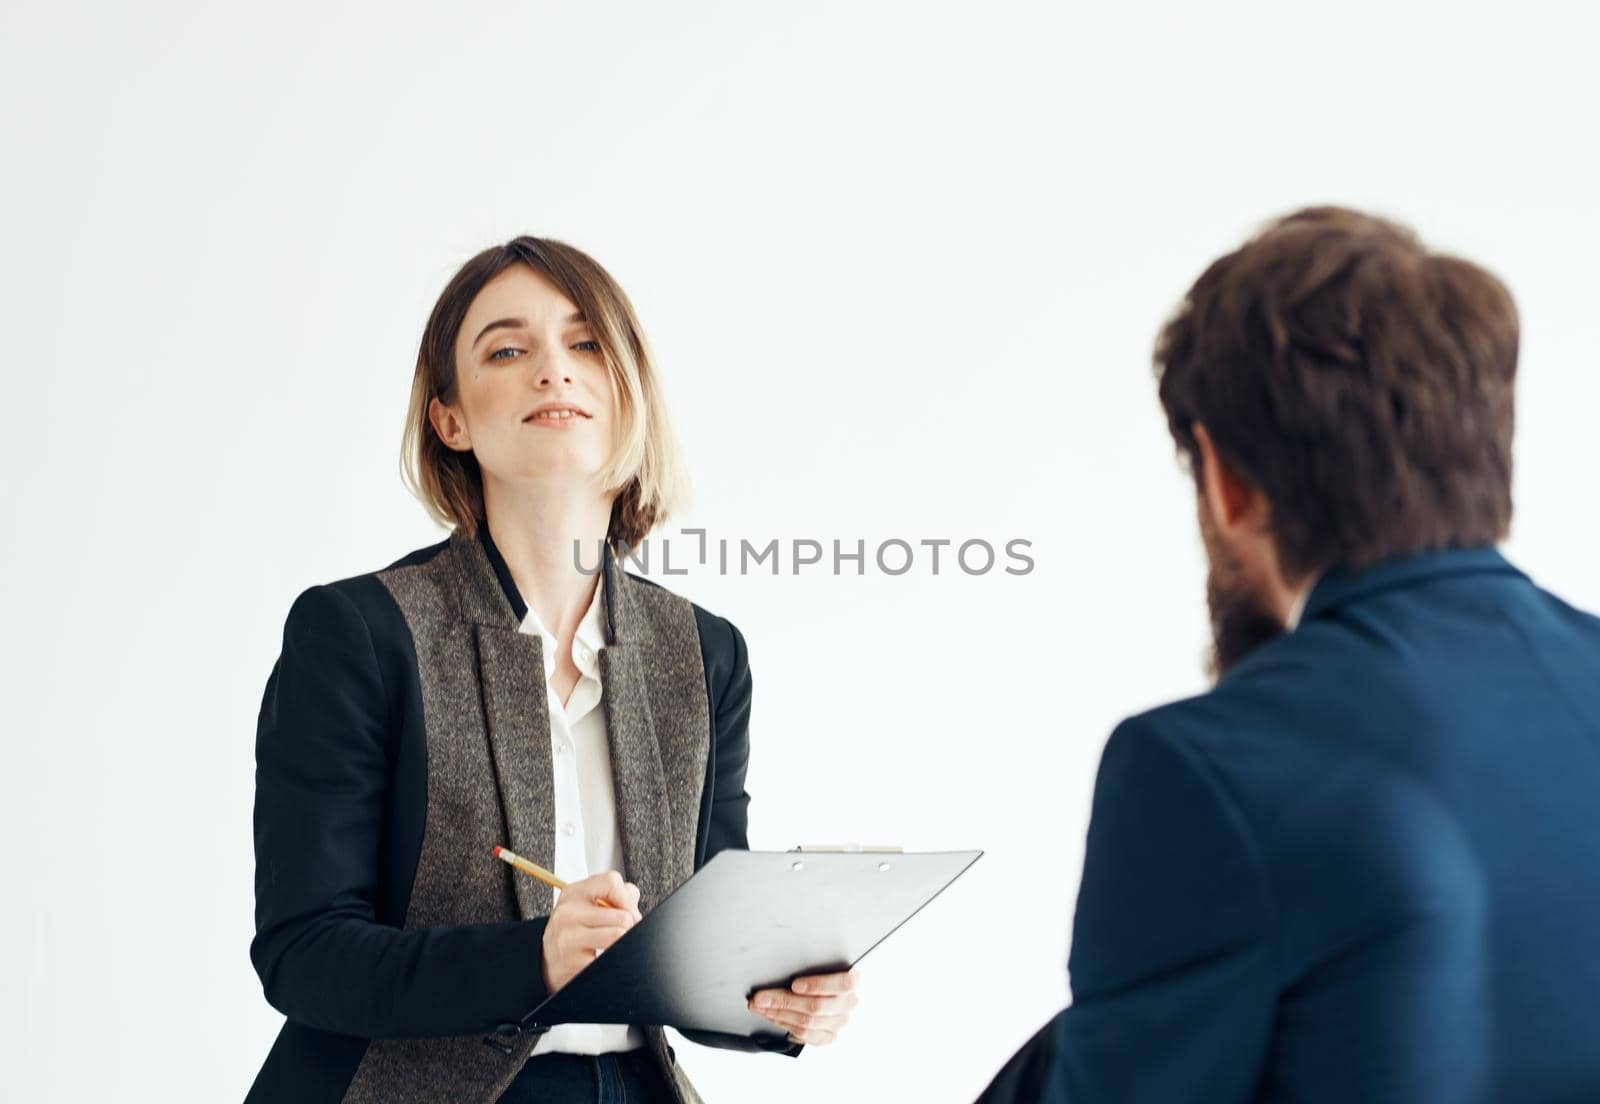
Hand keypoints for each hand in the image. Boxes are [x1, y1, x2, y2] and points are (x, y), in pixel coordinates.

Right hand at [541, 870, 642, 992]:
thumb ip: (615, 895)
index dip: (628, 899)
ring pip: (618, 935)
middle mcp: (568, 912)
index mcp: (573, 893)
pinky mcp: (573, 962)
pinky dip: (612, 959)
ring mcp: (568, 937)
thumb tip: (633, 906)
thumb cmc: (576, 930)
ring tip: (612, 945)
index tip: (629, 912)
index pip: (612, 882)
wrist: (550, 963)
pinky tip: (600, 958)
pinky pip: (610, 958)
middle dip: (631, 927)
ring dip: (623, 943)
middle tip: (623, 933)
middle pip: (622, 915)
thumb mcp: (587, 905)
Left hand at [747, 967, 859, 1045]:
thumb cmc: (824, 970)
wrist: (832, 989)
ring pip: (806, 1022)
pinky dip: (784, 1024)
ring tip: (759, 1006)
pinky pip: (805, 1035)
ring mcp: (840, 1023)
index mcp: (853, 980)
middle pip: (816, 1007)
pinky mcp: (829, 1036)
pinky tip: (771, 1016)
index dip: (817, 985)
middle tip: (760, 997)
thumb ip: (810, 963)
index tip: (794, 984)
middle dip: (783, 1001)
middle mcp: (850, 1003)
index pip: (842, 984)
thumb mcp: (823, 962)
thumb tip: (781, 965)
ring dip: (778, 1014)